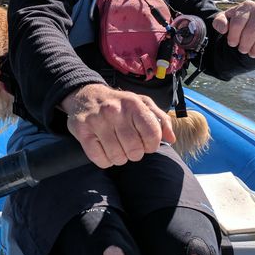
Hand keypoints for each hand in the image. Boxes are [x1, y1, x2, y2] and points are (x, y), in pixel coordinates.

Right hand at [60, 84, 175, 168]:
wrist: (85, 94)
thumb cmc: (118, 103)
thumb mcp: (142, 103)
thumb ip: (160, 119)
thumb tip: (171, 138)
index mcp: (133, 104)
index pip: (152, 135)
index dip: (151, 145)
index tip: (145, 143)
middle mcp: (115, 111)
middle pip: (135, 150)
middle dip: (135, 153)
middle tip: (129, 146)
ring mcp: (97, 121)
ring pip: (117, 157)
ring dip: (119, 157)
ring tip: (116, 147)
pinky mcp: (82, 131)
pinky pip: (100, 159)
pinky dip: (105, 160)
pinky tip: (104, 150)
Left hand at [212, 0, 254, 57]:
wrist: (251, 26)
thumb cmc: (236, 24)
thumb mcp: (224, 21)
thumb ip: (219, 22)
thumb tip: (224, 29)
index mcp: (246, 6)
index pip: (238, 23)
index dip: (233, 37)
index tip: (232, 43)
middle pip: (252, 31)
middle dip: (245, 45)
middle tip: (242, 50)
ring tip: (252, 53)